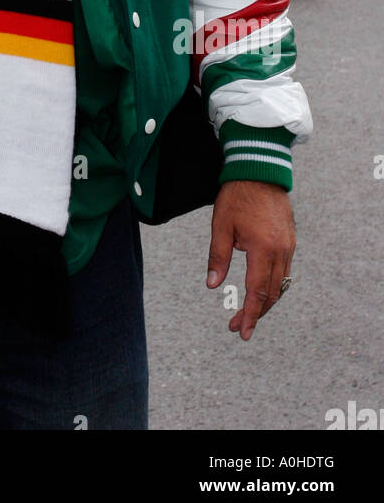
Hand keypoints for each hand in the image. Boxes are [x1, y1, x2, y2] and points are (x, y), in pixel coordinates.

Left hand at [206, 180, 294, 340]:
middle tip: (238, 326)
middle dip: (256, 313)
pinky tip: (260, 289)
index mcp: (261, 248)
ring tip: (248, 312)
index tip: (242, 332)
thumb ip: (218, 257)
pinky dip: (273, 285)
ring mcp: (288, 246)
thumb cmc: (236, 196)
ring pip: (280, 284)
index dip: (250, 315)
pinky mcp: (290, 241)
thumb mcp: (221, 225)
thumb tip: (212, 285)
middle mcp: (280, 251)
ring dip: (266, 301)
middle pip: (271, 293)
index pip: (257, 292)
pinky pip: (284, 271)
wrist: (259, 170)